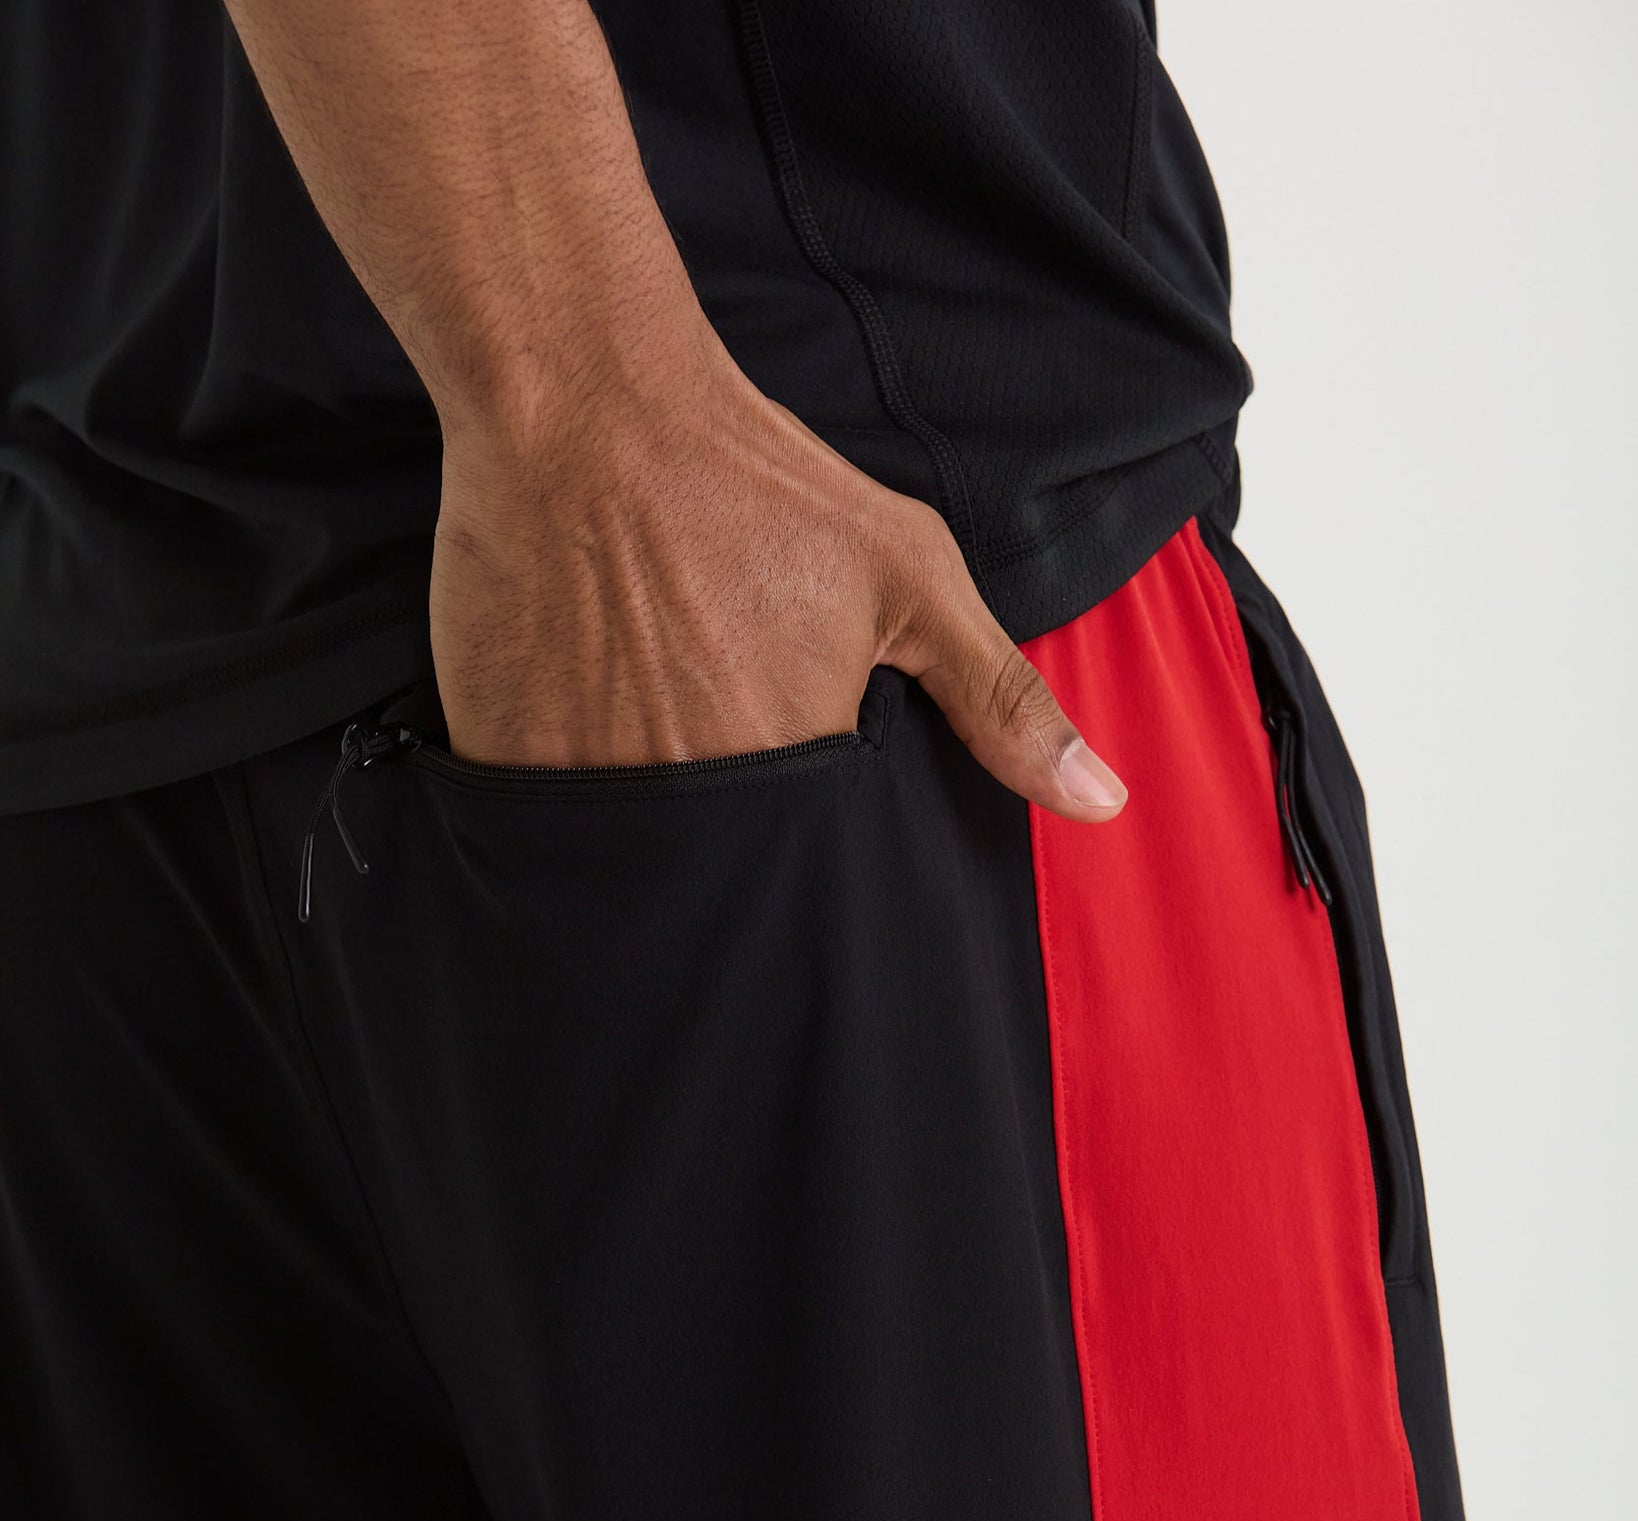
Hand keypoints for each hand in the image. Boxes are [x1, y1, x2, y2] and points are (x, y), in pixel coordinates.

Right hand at [430, 325, 1126, 822]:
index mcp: (792, 766)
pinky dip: (567, 792)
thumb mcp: (909, 577)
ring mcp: (587, 782)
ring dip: (645, 816)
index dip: (805, 850)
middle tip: (708, 724)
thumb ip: (1003, 701)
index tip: (785, 775)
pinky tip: (582, 707)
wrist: (585, 405)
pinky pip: (545, 825)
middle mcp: (689, 794)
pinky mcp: (504, 760)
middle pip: (714, 879)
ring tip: (647, 710)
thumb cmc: (754, 481)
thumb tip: (1100, 803)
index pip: (807, 879)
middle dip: (722, 836)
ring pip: (628, 862)